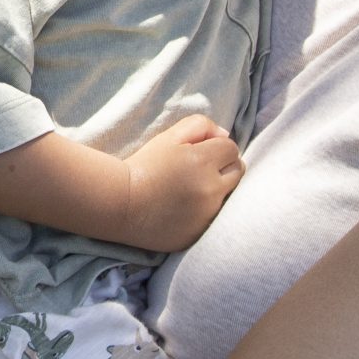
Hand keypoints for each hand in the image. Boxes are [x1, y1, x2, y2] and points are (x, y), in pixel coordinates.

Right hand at [122, 115, 241, 251]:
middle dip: (224, 166)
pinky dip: (205, 210)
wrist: (120, 204)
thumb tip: (223, 133)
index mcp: (203, 161)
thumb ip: (200, 126)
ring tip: (192, 189)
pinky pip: (215, 217)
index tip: (200, 152)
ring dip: (217, 188)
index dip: (216, 147)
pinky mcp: (201, 233)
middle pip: (238, 171)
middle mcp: (211, 189)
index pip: (231, 148)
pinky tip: (186, 207)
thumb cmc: (143, 166)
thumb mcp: (168, 137)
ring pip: (229, 194)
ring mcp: (207, 214)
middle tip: (200, 169)